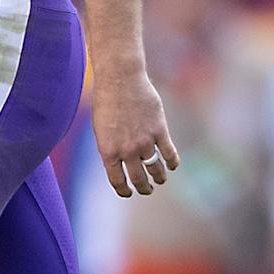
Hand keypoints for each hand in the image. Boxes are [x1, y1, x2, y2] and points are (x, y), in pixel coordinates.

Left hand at [92, 69, 179, 196]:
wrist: (120, 80)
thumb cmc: (107, 101)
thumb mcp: (101, 129)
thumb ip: (111, 147)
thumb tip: (122, 162)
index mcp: (108, 152)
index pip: (118, 181)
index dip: (124, 190)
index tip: (128, 192)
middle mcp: (127, 151)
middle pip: (139, 179)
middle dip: (144, 188)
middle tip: (147, 190)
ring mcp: (145, 142)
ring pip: (156, 169)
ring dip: (159, 177)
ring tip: (160, 179)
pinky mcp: (160, 131)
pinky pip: (169, 154)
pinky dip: (172, 162)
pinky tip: (172, 164)